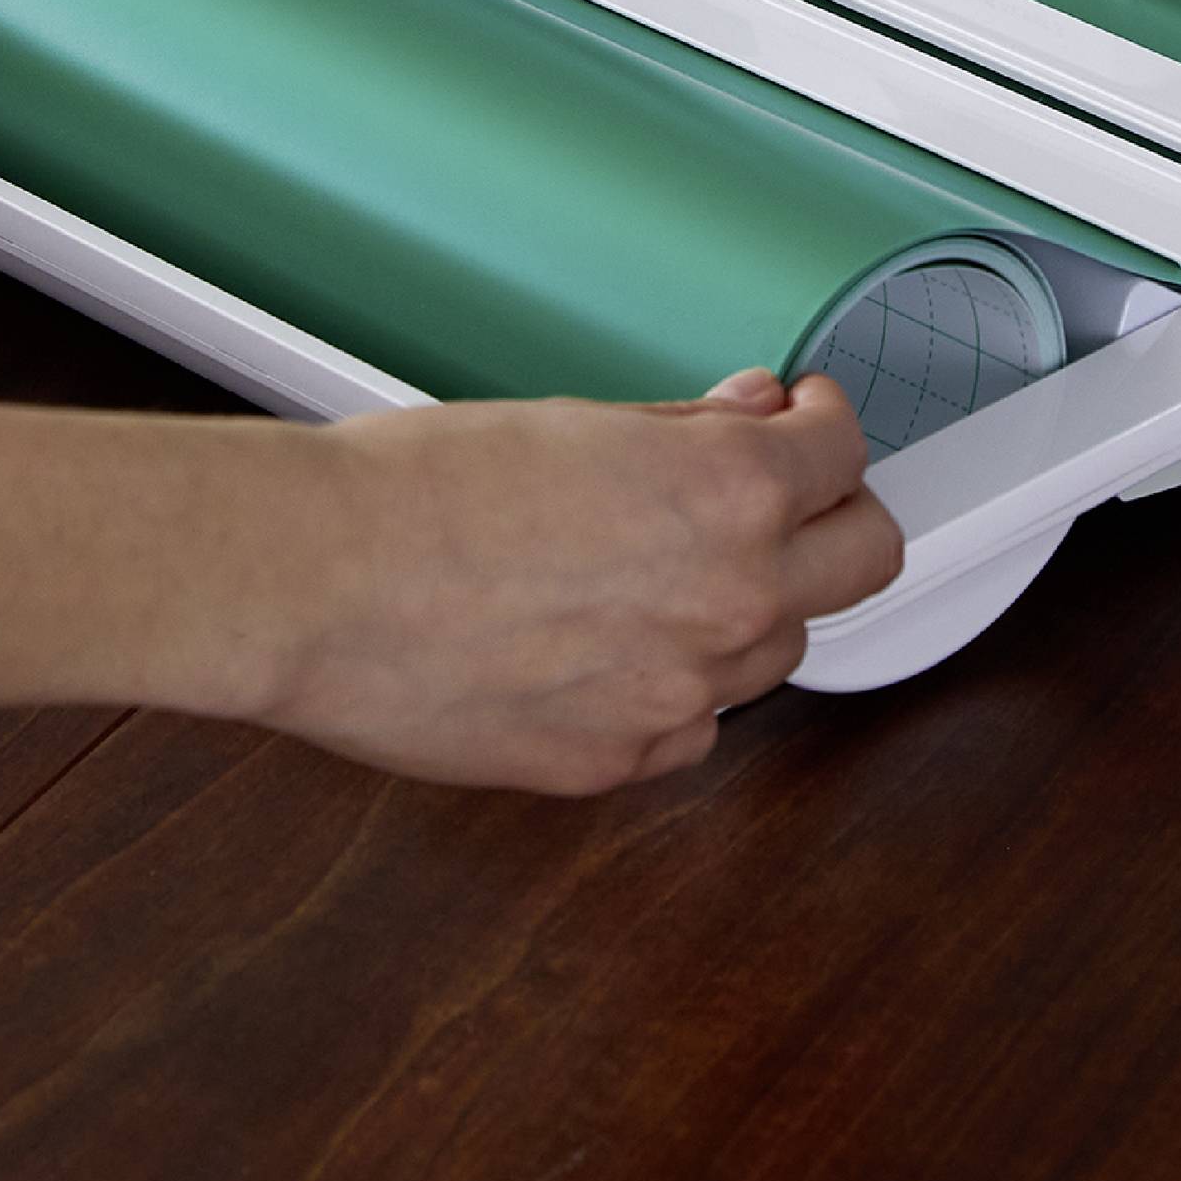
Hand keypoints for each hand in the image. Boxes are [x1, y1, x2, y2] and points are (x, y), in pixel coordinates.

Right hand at [212, 369, 904, 793]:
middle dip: (833, 516)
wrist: (315, 582)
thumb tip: (754, 416)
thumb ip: (689, 431)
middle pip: (865, 561)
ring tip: (659, 568)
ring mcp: (681, 693)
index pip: (847, 454)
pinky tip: (609, 642)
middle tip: (785, 493)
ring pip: (780, 649)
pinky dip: (674, 685)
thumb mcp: (577, 421)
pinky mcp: (618, 764)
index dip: (824, 426)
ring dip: (750, 605)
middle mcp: (729, 600)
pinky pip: (694, 724)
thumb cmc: (417, 488)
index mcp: (729, 493)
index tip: (802, 421)